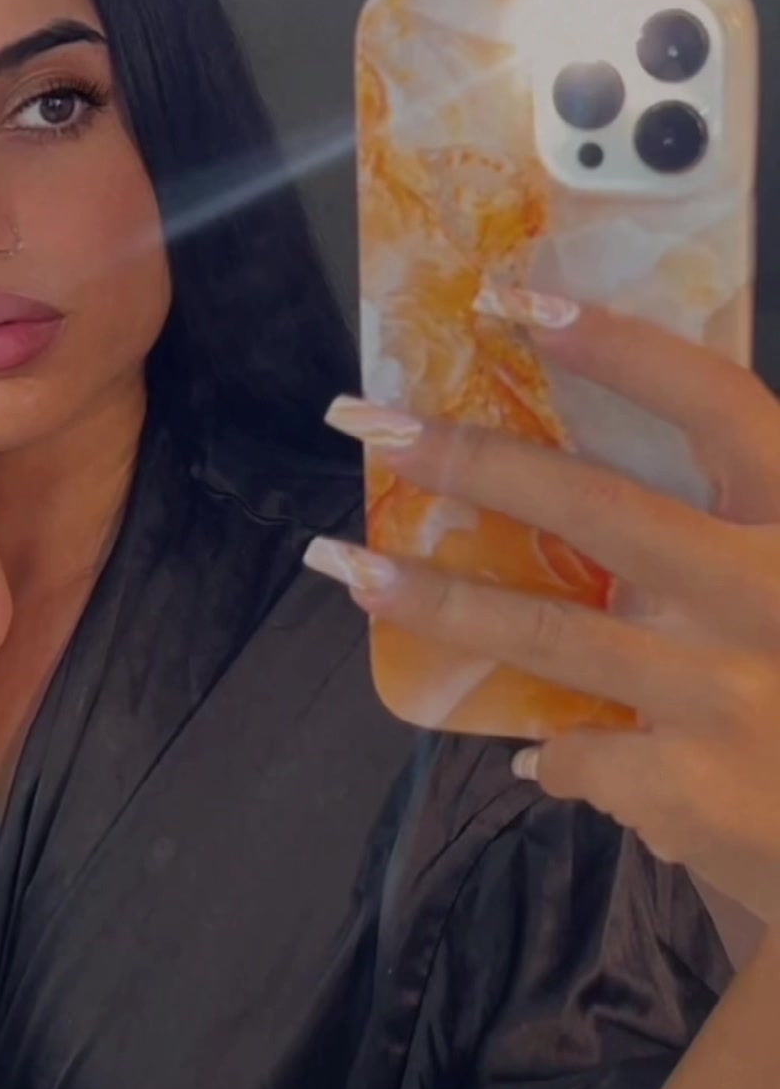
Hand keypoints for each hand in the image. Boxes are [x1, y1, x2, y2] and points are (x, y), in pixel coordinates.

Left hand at [307, 294, 779, 926]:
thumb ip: (731, 533)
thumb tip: (590, 494)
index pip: (715, 403)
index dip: (619, 346)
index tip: (518, 301)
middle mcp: (771, 594)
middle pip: (595, 505)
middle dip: (471, 460)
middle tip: (373, 427)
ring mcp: (728, 694)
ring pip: (544, 631)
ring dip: (434, 599)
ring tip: (351, 569)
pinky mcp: (692, 787)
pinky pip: (575, 753)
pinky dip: (550, 754)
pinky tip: (538, 758)